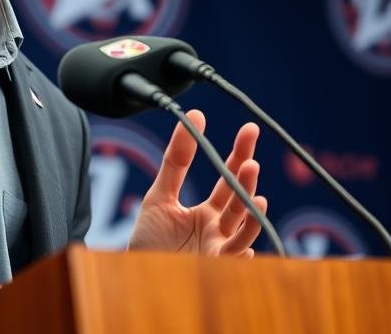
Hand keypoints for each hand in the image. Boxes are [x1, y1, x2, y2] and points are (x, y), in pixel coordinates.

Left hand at [128, 109, 265, 257]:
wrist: (135, 273)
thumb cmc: (149, 239)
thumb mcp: (160, 194)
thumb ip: (176, 161)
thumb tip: (193, 117)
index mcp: (208, 212)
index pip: (228, 177)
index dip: (240, 154)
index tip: (250, 130)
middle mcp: (220, 229)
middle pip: (239, 199)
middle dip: (247, 183)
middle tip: (251, 162)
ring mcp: (219, 249)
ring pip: (242, 229)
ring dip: (249, 215)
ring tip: (255, 197)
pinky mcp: (214, 268)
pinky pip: (233, 259)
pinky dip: (242, 249)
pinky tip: (246, 242)